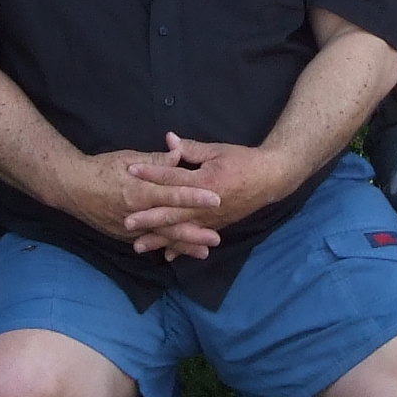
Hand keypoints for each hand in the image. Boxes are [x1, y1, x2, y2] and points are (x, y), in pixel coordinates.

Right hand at [60, 147, 213, 254]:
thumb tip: (178, 156)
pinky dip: (163, 247)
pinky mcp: (123, 235)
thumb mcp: (129, 159)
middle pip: (170, 224)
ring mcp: (129, 227)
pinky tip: (177, 254)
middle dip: (194, 232)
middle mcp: (137, 212)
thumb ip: (156, 161)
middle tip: (216, 239)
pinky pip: (148, 242)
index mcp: (140, 190)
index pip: (174, 193)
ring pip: (161, 237)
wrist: (72, 187)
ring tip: (204, 252)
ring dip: (183, 245)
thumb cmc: (101, 169)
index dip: (196, 197)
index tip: (216, 199)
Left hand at [123, 133, 286, 254]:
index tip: (130, 172)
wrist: (270, 179)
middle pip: (172, 211)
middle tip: (126, 222)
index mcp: (205, 182)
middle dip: (148, 218)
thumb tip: (169, 140)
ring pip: (181, 231)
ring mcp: (211, 218)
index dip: (150, 174)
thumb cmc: (243, 161)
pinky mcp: (217, 225)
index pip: (172, 178)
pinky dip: (181, 248)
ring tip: (138, 245)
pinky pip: (195, 238)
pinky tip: (167, 256)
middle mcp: (206, 205)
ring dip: (159, 239)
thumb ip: (191, 149)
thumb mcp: (217, 151)